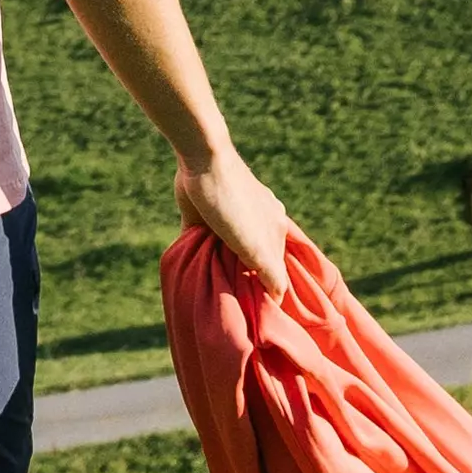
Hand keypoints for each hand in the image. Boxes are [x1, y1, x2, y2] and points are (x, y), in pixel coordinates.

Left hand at [173, 137, 301, 298]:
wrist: (202, 161)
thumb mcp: (258, 246)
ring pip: (223, 257)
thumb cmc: (234, 203)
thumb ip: (271, 273)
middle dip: (242, 282)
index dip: (266, 291)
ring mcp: (225, 224)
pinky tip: (192, 274)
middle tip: (233, 305)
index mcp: (272, 229)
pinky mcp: (199, 222)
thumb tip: (279, 299)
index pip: (274, 270)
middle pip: (248, 264)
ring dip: (218, 271)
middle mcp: (252, 226)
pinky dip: (196, 260)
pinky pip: (199, 248)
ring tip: (212, 290)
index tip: (257, 312)